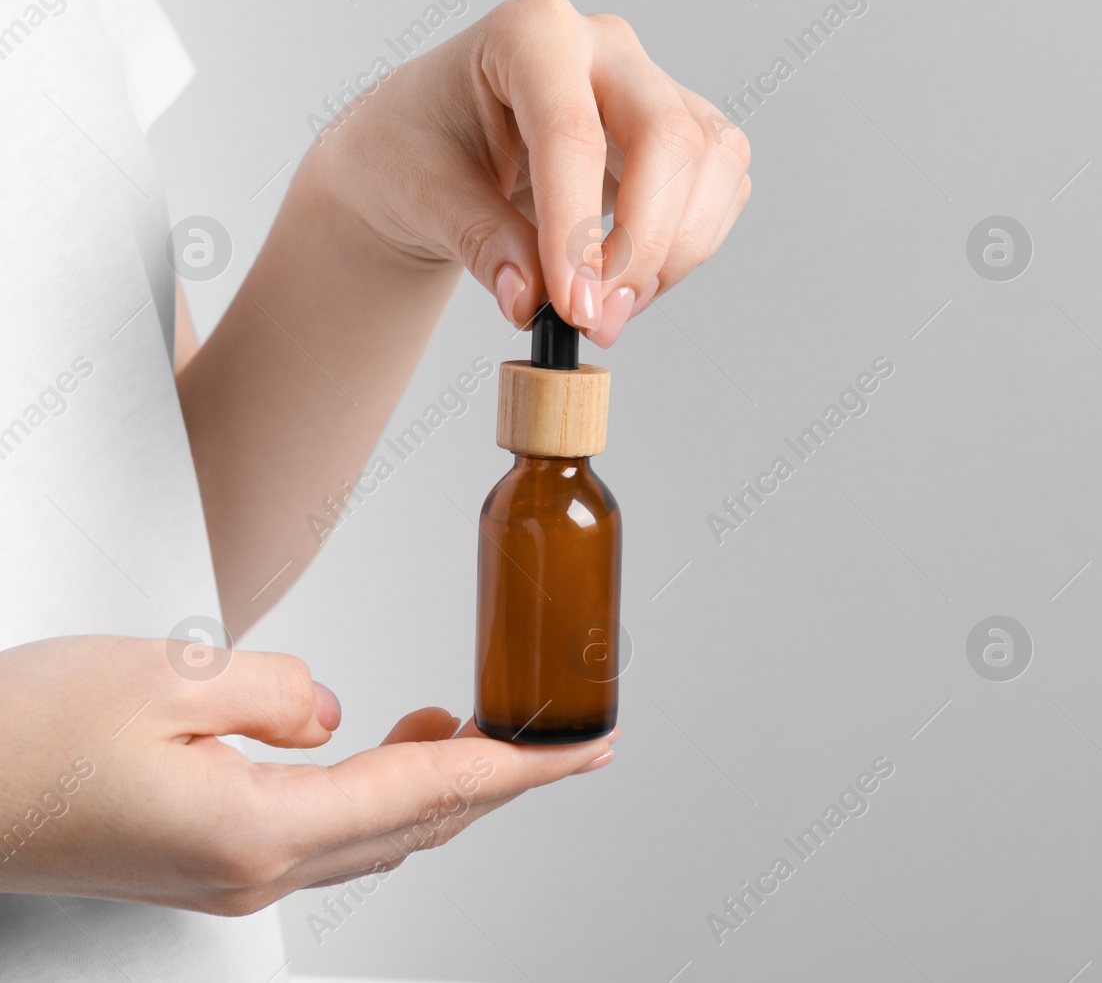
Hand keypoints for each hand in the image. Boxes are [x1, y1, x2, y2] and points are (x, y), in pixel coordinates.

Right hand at [0, 635, 615, 914]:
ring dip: (441, 782)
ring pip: (378, 832)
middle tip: (565, 738)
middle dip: (502, 779)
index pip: (434, 792)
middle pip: (422, 823)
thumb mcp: (166, 676)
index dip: (525, 769)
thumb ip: (276, 690)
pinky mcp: (205, 867)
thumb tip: (331, 711)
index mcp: (261, 830)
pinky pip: (327, 831)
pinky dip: (382, 791)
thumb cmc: (24, 738)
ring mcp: (230, 881)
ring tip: (476, 724)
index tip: (590, 751)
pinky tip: (384, 748)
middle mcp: (256, 873)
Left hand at [312, 0, 752, 347]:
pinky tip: (632, 279)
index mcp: (529, 34)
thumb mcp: (423, 196)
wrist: (433, 146)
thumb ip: (482, 244)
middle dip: (643, 244)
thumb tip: (531, 300)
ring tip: (609, 308)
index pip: (571, 131)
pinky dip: (689, 248)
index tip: (570, 306)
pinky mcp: (684, 129)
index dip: (577, 229)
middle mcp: (603, 46)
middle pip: (668, 137)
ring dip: (674, 253)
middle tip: (596, 318)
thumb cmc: (417, 148)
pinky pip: (721, 187)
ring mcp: (652, 84)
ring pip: (712, 163)